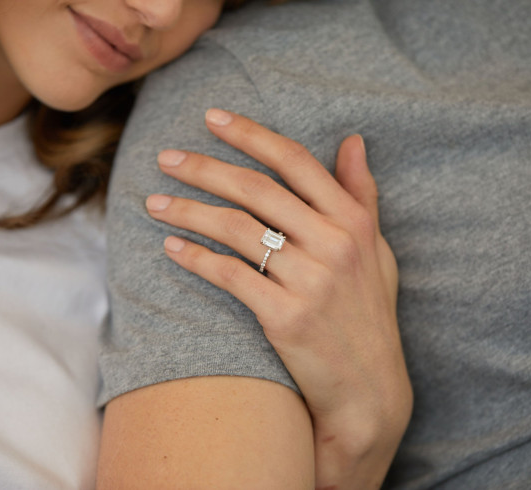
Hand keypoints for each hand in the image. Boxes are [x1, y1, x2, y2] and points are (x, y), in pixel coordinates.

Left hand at [145, 109, 411, 488]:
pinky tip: (171, 247)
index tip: (212, 118)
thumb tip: (353, 140)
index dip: (250, 134)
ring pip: (236, 229)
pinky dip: (196, 258)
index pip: (295, 161)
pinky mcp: (285, 317)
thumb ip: (361, 195)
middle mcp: (334, 244)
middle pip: (256, 189)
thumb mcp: (376, 250)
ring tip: (155, 202)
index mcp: (353, 221)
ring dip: (188, 211)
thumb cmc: (368, 315)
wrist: (368, 391)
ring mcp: (310, 281)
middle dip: (205, 168)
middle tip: (165, 157)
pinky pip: (229, 275)